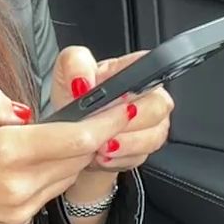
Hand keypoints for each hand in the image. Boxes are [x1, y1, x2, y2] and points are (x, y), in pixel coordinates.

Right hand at [0, 85, 135, 223]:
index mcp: (5, 152)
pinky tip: (39, 157)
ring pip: (67, 175)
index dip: (104, 122)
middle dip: (95, 135)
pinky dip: (54, 171)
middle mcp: (20, 184)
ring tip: (69, 133)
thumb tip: (26, 112)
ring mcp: (22, 206)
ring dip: (74, 154)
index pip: (73, 138)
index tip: (124, 106)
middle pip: (78, 157)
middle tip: (106, 112)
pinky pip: (51, 190)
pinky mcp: (19, 219)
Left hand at [53, 46, 172, 175]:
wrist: (69, 138)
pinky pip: (143, 155)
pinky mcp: (144, 148)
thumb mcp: (64, 75)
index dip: (140, 82)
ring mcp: (149, 122)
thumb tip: (84, 80)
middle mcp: (145, 94)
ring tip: (100, 146)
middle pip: (159, 105)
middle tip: (103, 128)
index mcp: (129, 70)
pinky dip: (120, 159)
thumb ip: (74, 64)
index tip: (118, 97)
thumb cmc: (72, 102)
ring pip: (155, 135)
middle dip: (129, 122)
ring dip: (125, 144)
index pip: (153, 65)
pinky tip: (103, 156)